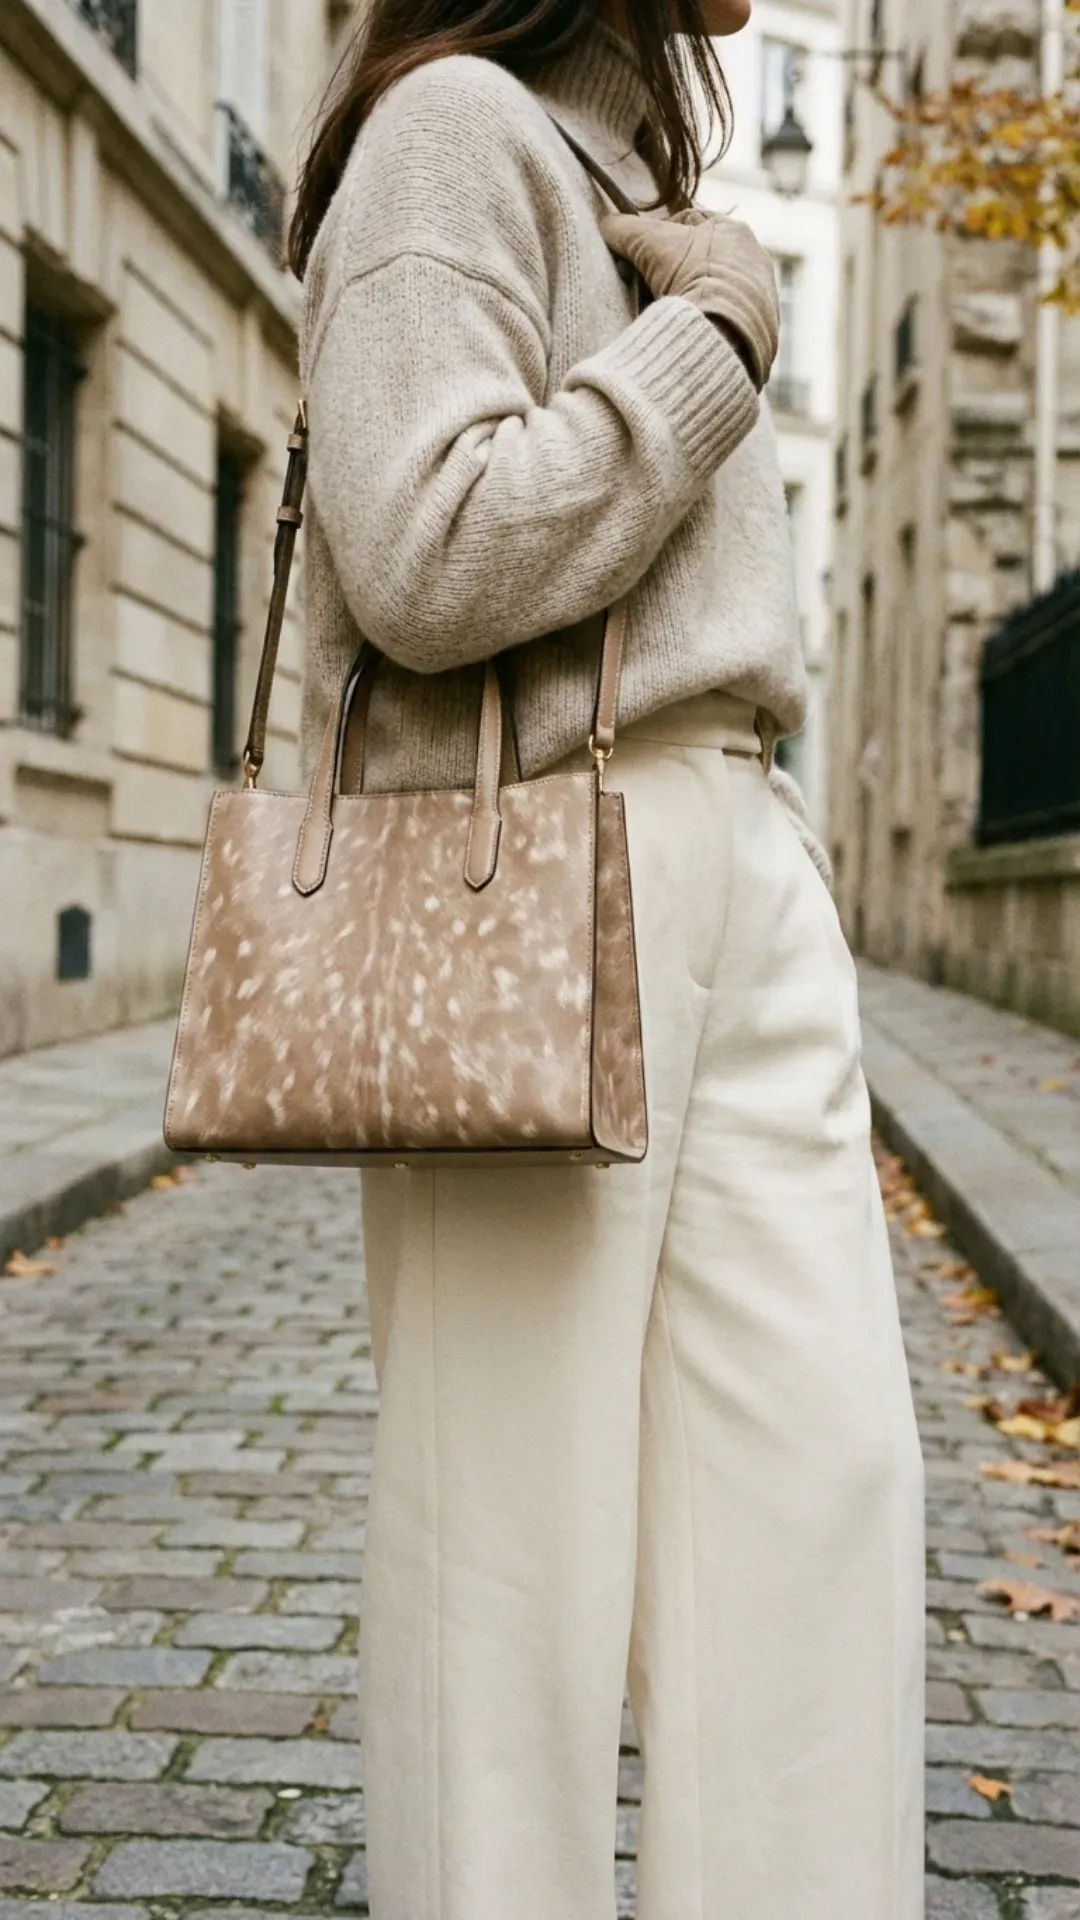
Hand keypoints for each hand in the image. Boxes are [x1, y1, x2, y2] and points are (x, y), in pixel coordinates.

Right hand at [600, 207, 779, 391]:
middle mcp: (754, 259)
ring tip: (672, 315)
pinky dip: (711, 324)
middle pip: (702, 260)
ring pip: (716, 291)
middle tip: (651, 289)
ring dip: (694, 299)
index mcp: (734, 230)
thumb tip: (607, 225)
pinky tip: (693, 333)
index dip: (658, 238)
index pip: (688, 224)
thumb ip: (625, 229)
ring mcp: (762, 296)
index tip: (641, 258)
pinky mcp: (762, 331)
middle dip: (675, 272)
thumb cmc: (690, 278)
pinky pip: (729, 322)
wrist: (724, 332)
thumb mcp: (648, 244)